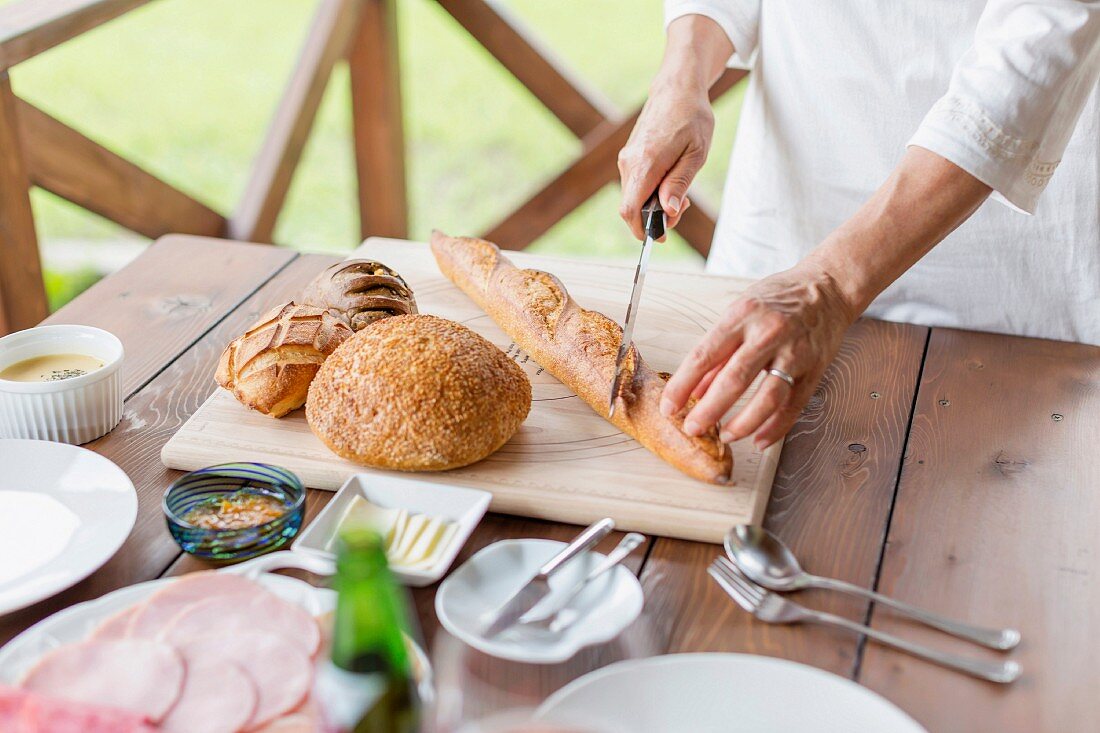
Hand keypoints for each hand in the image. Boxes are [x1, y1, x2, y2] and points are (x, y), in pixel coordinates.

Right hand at [617, 74, 711, 238]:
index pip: (629, 210)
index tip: (663, 235)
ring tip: (679, 189)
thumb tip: (666, 212)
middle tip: (682, 205)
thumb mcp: (696, 154)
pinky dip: (650, 193)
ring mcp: (626, 159)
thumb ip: (679, 184)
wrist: (676, 88)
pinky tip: (669, 180)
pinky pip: (634, 186)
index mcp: (645, 163)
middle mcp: (629, 163)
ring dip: (653, 205)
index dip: (643, 230)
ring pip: (632, 198)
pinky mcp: (629, 157)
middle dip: (654, 218)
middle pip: (630, 209)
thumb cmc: (691, 117)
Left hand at [661, 262, 857, 449]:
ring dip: (743, 423)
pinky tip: (759, 439)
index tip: (669, 407)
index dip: (682, 386)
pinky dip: (775, 428)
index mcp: (741, 316)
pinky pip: (794, 406)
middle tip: (693, 428)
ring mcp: (794, 353)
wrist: (827, 287)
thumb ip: (717, 354)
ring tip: (726, 436)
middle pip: (734, 380)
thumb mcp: (738, 313)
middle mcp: (768, 334)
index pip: (704, 356)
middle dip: (709, 410)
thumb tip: (693, 391)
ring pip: (767, 398)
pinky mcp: (814, 369)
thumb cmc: (778, 299)